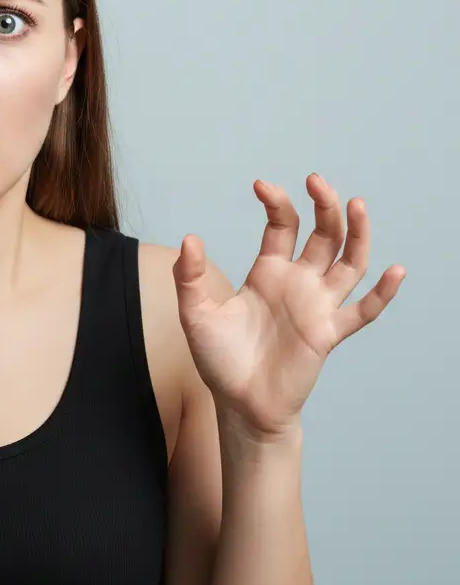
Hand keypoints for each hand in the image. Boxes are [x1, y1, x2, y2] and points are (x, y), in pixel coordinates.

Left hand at [172, 173, 405, 439]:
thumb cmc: (219, 359)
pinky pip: (362, 312)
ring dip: (357, 234)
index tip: (262, 185)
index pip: (283, 226)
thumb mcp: (196, 315)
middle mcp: (297, 283)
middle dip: (324, 206)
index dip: (278, 204)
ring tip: (358, 205)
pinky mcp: (328, 334)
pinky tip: (395, 272)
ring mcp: (316, 307)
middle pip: (323, 235)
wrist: (239, 404)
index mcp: (268, 272)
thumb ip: (189, 278)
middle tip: (317, 180)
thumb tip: (190, 238)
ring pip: (349, 263)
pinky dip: (382, 294)